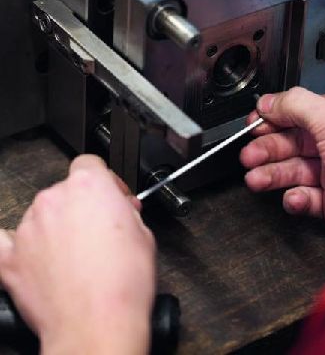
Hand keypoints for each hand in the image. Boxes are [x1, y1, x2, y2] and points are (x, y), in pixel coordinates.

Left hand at [0, 155, 155, 354]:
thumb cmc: (122, 284)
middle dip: (82, 207)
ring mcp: (28, 227)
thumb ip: (126, 212)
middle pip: (66, 190)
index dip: (104, 182)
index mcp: (88, 185)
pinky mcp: (11, 258)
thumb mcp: (144, 234)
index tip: (111, 198)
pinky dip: (17, 245)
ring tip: (74, 257)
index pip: (90, 165)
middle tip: (99, 232)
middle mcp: (54, 199)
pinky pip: (4, 240)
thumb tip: (121, 211)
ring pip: (41, 214)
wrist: (97, 326)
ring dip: (55, 227)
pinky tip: (30, 252)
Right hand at [240, 88, 324, 251]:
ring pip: (294, 168)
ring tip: (256, 178)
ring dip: (272, 173)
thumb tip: (268, 101)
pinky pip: (305, 196)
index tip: (253, 123)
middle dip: (267, 147)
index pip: (301, 110)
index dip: (274, 118)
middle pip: (293, 140)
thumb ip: (296, 105)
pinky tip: (292, 197)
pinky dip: (294, 197)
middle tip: (249, 155)